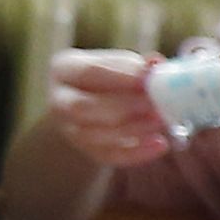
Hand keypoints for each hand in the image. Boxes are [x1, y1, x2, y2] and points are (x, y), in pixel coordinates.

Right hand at [42, 47, 167, 167]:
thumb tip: (156, 63)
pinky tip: (160, 143)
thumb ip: (138, 66)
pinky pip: (111, 156)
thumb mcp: (119, 66)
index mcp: (65, 69)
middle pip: (85, 107)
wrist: (97, 108)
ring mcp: (70, 129)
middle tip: (155, 104)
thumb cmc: (111, 80)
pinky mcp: (86, 151)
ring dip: (134, 128)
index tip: (148, 78)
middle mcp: (60, 99)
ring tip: (160, 121)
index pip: (88, 72)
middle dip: (124, 106)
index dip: (120, 75)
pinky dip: (138, 152)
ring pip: (97, 134)